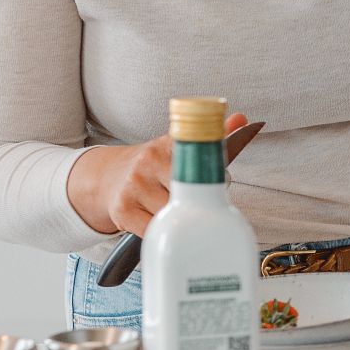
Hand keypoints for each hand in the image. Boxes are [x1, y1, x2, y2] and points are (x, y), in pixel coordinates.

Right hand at [66, 110, 248, 236]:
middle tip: (200, 201)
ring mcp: (133, 187)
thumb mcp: (178, 147)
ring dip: (182, 218)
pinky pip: (155, 230)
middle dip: (200, 200)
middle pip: (189, 191)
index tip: (221, 182)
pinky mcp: (123, 211)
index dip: (214, 175)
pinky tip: (163, 221)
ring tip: (179, 209)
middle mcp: (148, 162)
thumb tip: (242, 119)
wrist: (107, 178)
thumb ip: (211, 137)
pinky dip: (165, 231)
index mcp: (165, 145)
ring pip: (173, 213)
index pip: (198, 158)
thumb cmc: (153, 166)